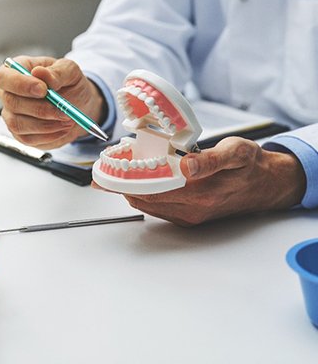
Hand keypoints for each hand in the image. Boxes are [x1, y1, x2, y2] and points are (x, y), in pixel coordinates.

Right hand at [0, 56, 105, 148]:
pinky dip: (49, 135)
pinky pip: (28, 139)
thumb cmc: (69, 83)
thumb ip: (57, 72)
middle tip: (64, 110)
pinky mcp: (20, 134)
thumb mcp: (70, 71)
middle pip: (11, 103)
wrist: (79, 104)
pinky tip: (63, 128)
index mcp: (16, 71)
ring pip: (18, 124)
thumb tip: (40, 73)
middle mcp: (9, 93)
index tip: (43, 90)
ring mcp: (12, 115)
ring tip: (67, 119)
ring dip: (47, 125)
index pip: (3, 77)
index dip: (20, 84)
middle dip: (40, 109)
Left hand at [93, 137, 306, 225]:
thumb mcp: (236, 152)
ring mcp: (189, 215)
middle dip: (121, 186)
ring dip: (130, 191)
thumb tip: (186, 166)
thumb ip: (210, 160)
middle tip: (104, 171)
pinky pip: (158, 208)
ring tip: (115, 175)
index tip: (107, 171)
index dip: (125, 180)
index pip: (151, 188)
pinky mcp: (189, 216)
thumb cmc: (250, 166)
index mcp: (200, 192)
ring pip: (148, 205)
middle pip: (144, 199)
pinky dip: (143, 195)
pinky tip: (137, 183)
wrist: (266, 185)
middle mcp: (191, 208)